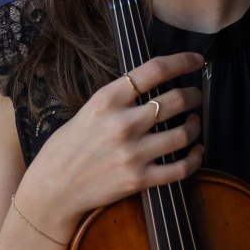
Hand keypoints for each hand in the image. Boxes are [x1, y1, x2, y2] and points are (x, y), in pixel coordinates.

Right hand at [17, 52, 205, 241]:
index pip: (154, 71)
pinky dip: (196, 158)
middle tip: (195, 95)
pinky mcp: (139, 179)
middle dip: (193, 95)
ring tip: (194, 123)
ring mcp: (132, 153)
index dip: (181, 62)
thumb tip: (151, 86)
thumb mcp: (88, 111)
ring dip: (195, 125)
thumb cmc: (67, 147)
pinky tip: (197, 151)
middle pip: (175, 100)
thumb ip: (118, 99)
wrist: (53, 189)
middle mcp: (122, 123)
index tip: (196, 61)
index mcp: (107, 100)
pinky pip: (181, 168)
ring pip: (183, 133)